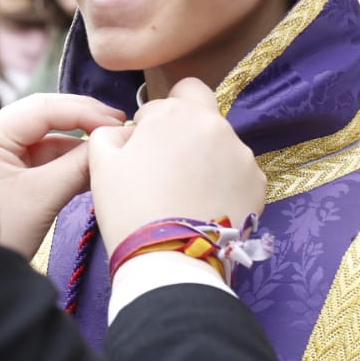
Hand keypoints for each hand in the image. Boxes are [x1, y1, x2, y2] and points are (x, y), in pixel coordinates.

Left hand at [0, 93, 126, 256]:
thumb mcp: (42, 198)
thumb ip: (79, 166)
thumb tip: (111, 143)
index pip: (42, 108)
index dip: (84, 111)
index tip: (117, 120)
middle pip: (41, 118)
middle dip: (81, 122)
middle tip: (117, 126)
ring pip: (41, 140)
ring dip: (75, 146)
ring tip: (108, 150)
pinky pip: (36, 160)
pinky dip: (62, 164)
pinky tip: (89, 168)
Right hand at [87, 78, 265, 251]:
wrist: (170, 260)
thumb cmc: (130, 208)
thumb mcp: (102, 163)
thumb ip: (110, 132)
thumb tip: (129, 133)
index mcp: (176, 112)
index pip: (166, 100)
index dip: (151, 122)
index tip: (144, 149)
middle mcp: (215, 124)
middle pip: (201, 111)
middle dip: (186, 126)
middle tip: (170, 163)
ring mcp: (241, 153)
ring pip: (221, 143)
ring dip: (206, 156)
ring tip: (187, 193)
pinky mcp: (258, 182)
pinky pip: (238, 172)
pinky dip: (224, 182)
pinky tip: (206, 205)